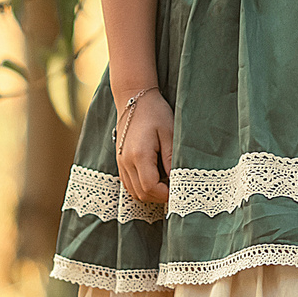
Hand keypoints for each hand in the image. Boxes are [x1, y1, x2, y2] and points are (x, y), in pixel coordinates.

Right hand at [114, 87, 173, 204]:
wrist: (134, 99)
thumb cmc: (155, 113)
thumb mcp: (169, 133)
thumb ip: (171, 158)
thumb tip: (176, 180)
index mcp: (139, 155)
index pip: (150, 187)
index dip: (164, 194)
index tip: (177, 192)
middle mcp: (126, 162)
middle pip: (140, 193)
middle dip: (158, 197)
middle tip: (173, 190)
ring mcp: (121, 162)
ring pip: (133, 191)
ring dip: (149, 194)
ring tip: (165, 184)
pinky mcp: (120, 161)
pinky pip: (128, 184)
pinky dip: (140, 187)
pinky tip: (154, 179)